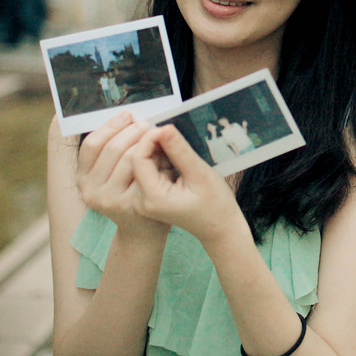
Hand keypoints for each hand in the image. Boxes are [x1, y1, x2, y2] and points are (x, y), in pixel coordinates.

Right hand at [77, 112, 168, 240]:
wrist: (144, 228)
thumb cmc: (131, 191)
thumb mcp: (114, 172)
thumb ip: (113, 149)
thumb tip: (123, 115)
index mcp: (82, 178)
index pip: (92, 144)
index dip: (110, 125)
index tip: (128, 115)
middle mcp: (91, 191)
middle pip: (112, 148)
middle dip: (133, 130)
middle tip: (148, 123)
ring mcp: (109, 200)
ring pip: (130, 157)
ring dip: (146, 143)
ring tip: (157, 138)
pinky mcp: (130, 205)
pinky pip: (145, 171)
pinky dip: (156, 159)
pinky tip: (164, 155)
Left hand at [130, 125, 248, 248]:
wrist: (219, 228)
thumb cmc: (215, 205)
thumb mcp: (200, 174)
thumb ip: (180, 151)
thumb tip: (164, 127)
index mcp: (152, 197)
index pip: (138, 159)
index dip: (149, 139)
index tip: (168, 128)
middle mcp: (142, 200)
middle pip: (135, 161)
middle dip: (150, 143)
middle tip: (172, 133)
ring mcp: (144, 199)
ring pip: (140, 163)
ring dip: (155, 150)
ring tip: (176, 146)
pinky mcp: (150, 195)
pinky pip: (148, 170)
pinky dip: (159, 158)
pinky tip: (174, 157)